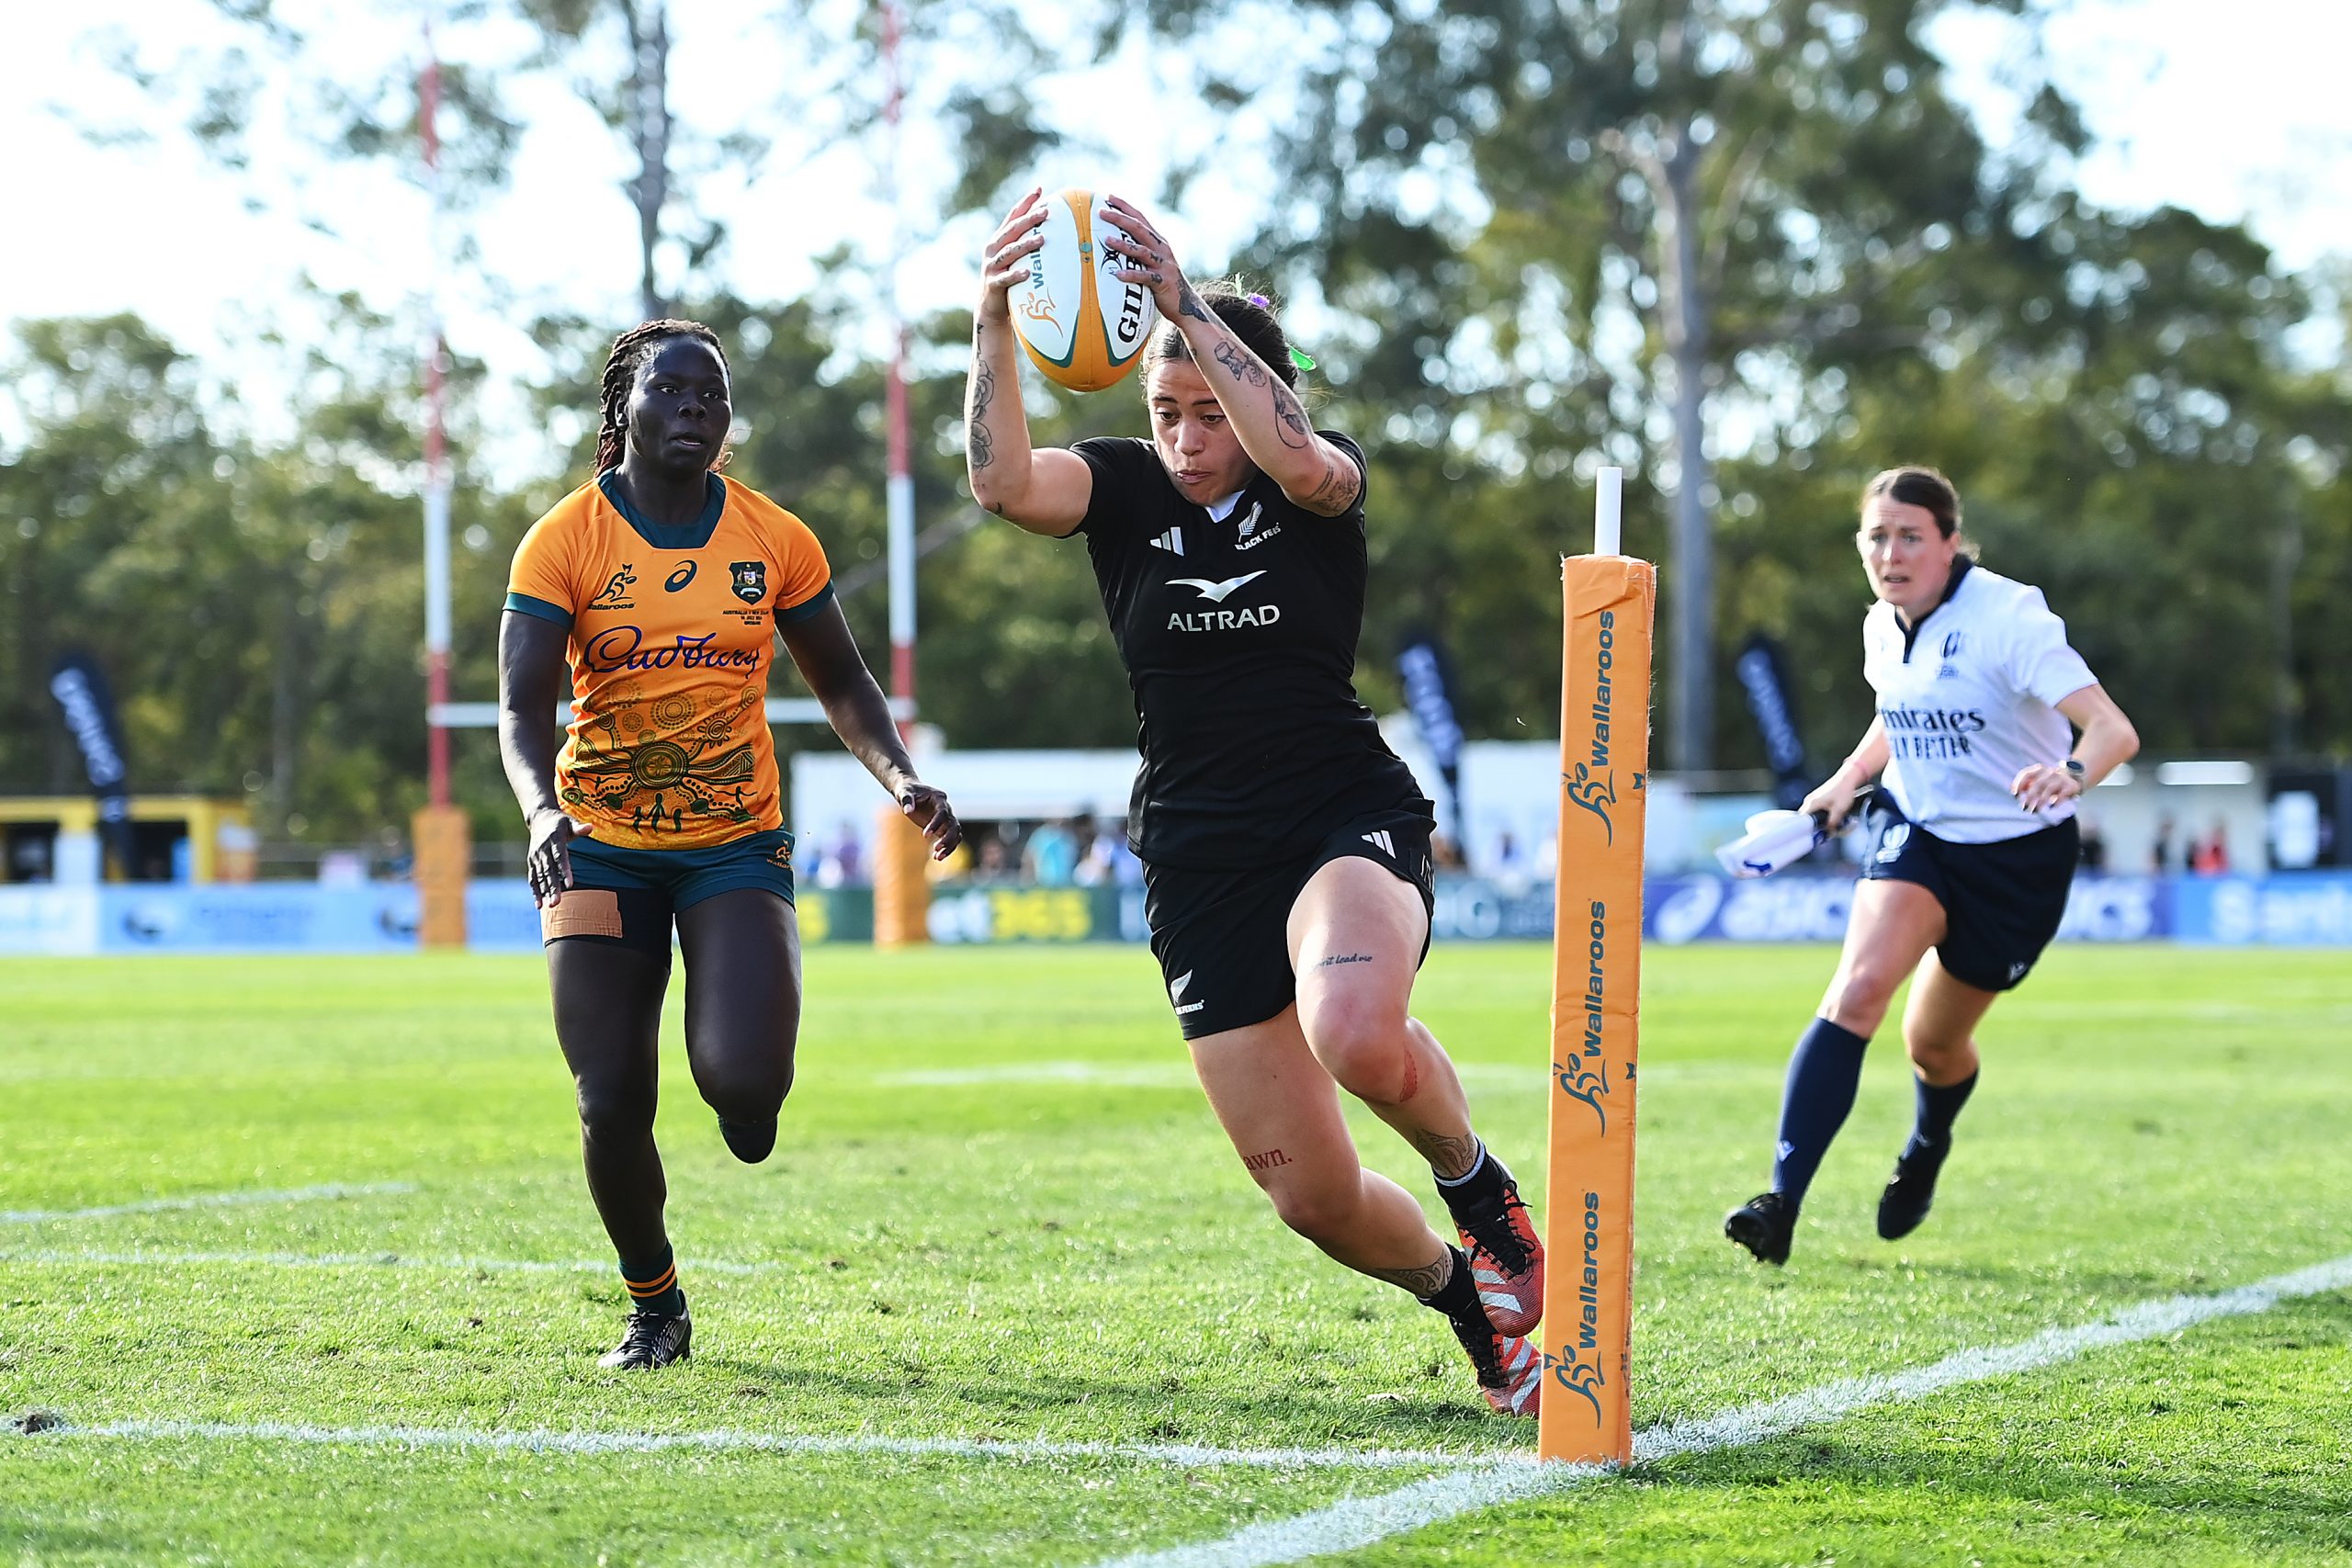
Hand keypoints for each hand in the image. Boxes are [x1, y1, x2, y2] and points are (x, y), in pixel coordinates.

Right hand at [525, 808, 590, 906]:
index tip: (570, 884)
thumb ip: (579, 827)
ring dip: (545, 892)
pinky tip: (539, 905)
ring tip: (552, 905)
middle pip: (549, 870)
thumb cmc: (560, 822)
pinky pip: (532, 878)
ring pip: (540, 876)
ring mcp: (535, 856)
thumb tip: (591, 827)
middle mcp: (542, 849)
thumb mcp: (570, 821)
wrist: (539, 818)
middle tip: (557, 902)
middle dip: (553, 887)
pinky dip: (535, 891)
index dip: (564, 870)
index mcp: (554, 839)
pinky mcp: (532, 862)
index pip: (560, 856)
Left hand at [898, 782, 962, 859]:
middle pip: (954, 825)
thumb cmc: (907, 791)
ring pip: (956, 834)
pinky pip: (950, 839)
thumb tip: (907, 811)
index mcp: (939, 798)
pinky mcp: (943, 827)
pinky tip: (936, 857)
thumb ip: (906, 800)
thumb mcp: (904, 792)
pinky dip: (946, 848)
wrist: (910, 793)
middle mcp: (946, 808)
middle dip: (947, 838)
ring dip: (949, 846)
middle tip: (936, 848)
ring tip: (937, 858)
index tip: (924, 836)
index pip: (943, 812)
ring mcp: (946, 818)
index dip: (936, 824)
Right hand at [978, 188, 1047, 325]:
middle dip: (1028, 219)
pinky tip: (1028, 273)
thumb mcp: (1016, 259)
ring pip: (1010, 252)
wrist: (990, 307)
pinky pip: (1005, 278)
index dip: (1025, 202)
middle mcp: (993, 249)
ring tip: (1042, 239)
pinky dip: (1016, 274)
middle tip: (1046, 212)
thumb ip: (1028, 244)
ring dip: (1026, 245)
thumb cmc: (1009, 279)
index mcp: (999, 240)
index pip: (1013, 216)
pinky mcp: (993, 284)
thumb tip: (1057, 232)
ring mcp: (991, 267)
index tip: (1039, 190)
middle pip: (1012, 230)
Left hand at [1096, 193, 1192, 321]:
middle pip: (1139, 228)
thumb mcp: (1153, 262)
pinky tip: (1117, 275)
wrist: (1186, 303)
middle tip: (1101, 212)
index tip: (1109, 197)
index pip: (1140, 218)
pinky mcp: (1163, 282)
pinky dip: (1131, 275)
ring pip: (1141, 251)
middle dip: (1120, 218)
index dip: (1125, 207)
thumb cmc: (1164, 283)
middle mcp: (1162, 249)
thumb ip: (1139, 252)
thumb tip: (1114, 245)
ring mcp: (1163, 265)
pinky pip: (1145, 277)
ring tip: (1107, 240)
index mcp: (1158, 242)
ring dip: (1123, 245)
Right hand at [1799, 774, 1866, 831]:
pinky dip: (1828, 816)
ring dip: (1827, 821)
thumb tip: (1829, 833)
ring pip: (1816, 816)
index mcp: (1811, 804)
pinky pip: (1820, 812)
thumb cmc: (1843, 791)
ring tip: (1840, 821)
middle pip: (1810, 821)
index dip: (1810, 830)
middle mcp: (1810, 802)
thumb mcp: (1839, 811)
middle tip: (1834, 829)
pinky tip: (1838, 816)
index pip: (1802, 822)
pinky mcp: (1820, 799)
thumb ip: (1832, 823)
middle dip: (1822, 827)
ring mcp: (1814, 800)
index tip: (1819, 835)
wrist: (1848, 778)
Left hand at [2011, 763, 2083, 811]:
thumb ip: (2027, 784)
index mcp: (2039, 769)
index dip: (2019, 784)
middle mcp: (2050, 772)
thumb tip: (2015, 793)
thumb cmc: (2050, 781)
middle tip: (2024, 808)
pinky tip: (2051, 807)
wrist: (2074, 776)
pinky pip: (2063, 794)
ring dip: (2040, 802)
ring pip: (2049, 789)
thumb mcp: (2038, 779)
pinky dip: (2056, 801)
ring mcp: (2061, 779)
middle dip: (2029, 797)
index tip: (2015, 795)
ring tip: (2035, 811)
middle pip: (2037, 784)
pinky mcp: (2071, 786)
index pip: (2026, 774)